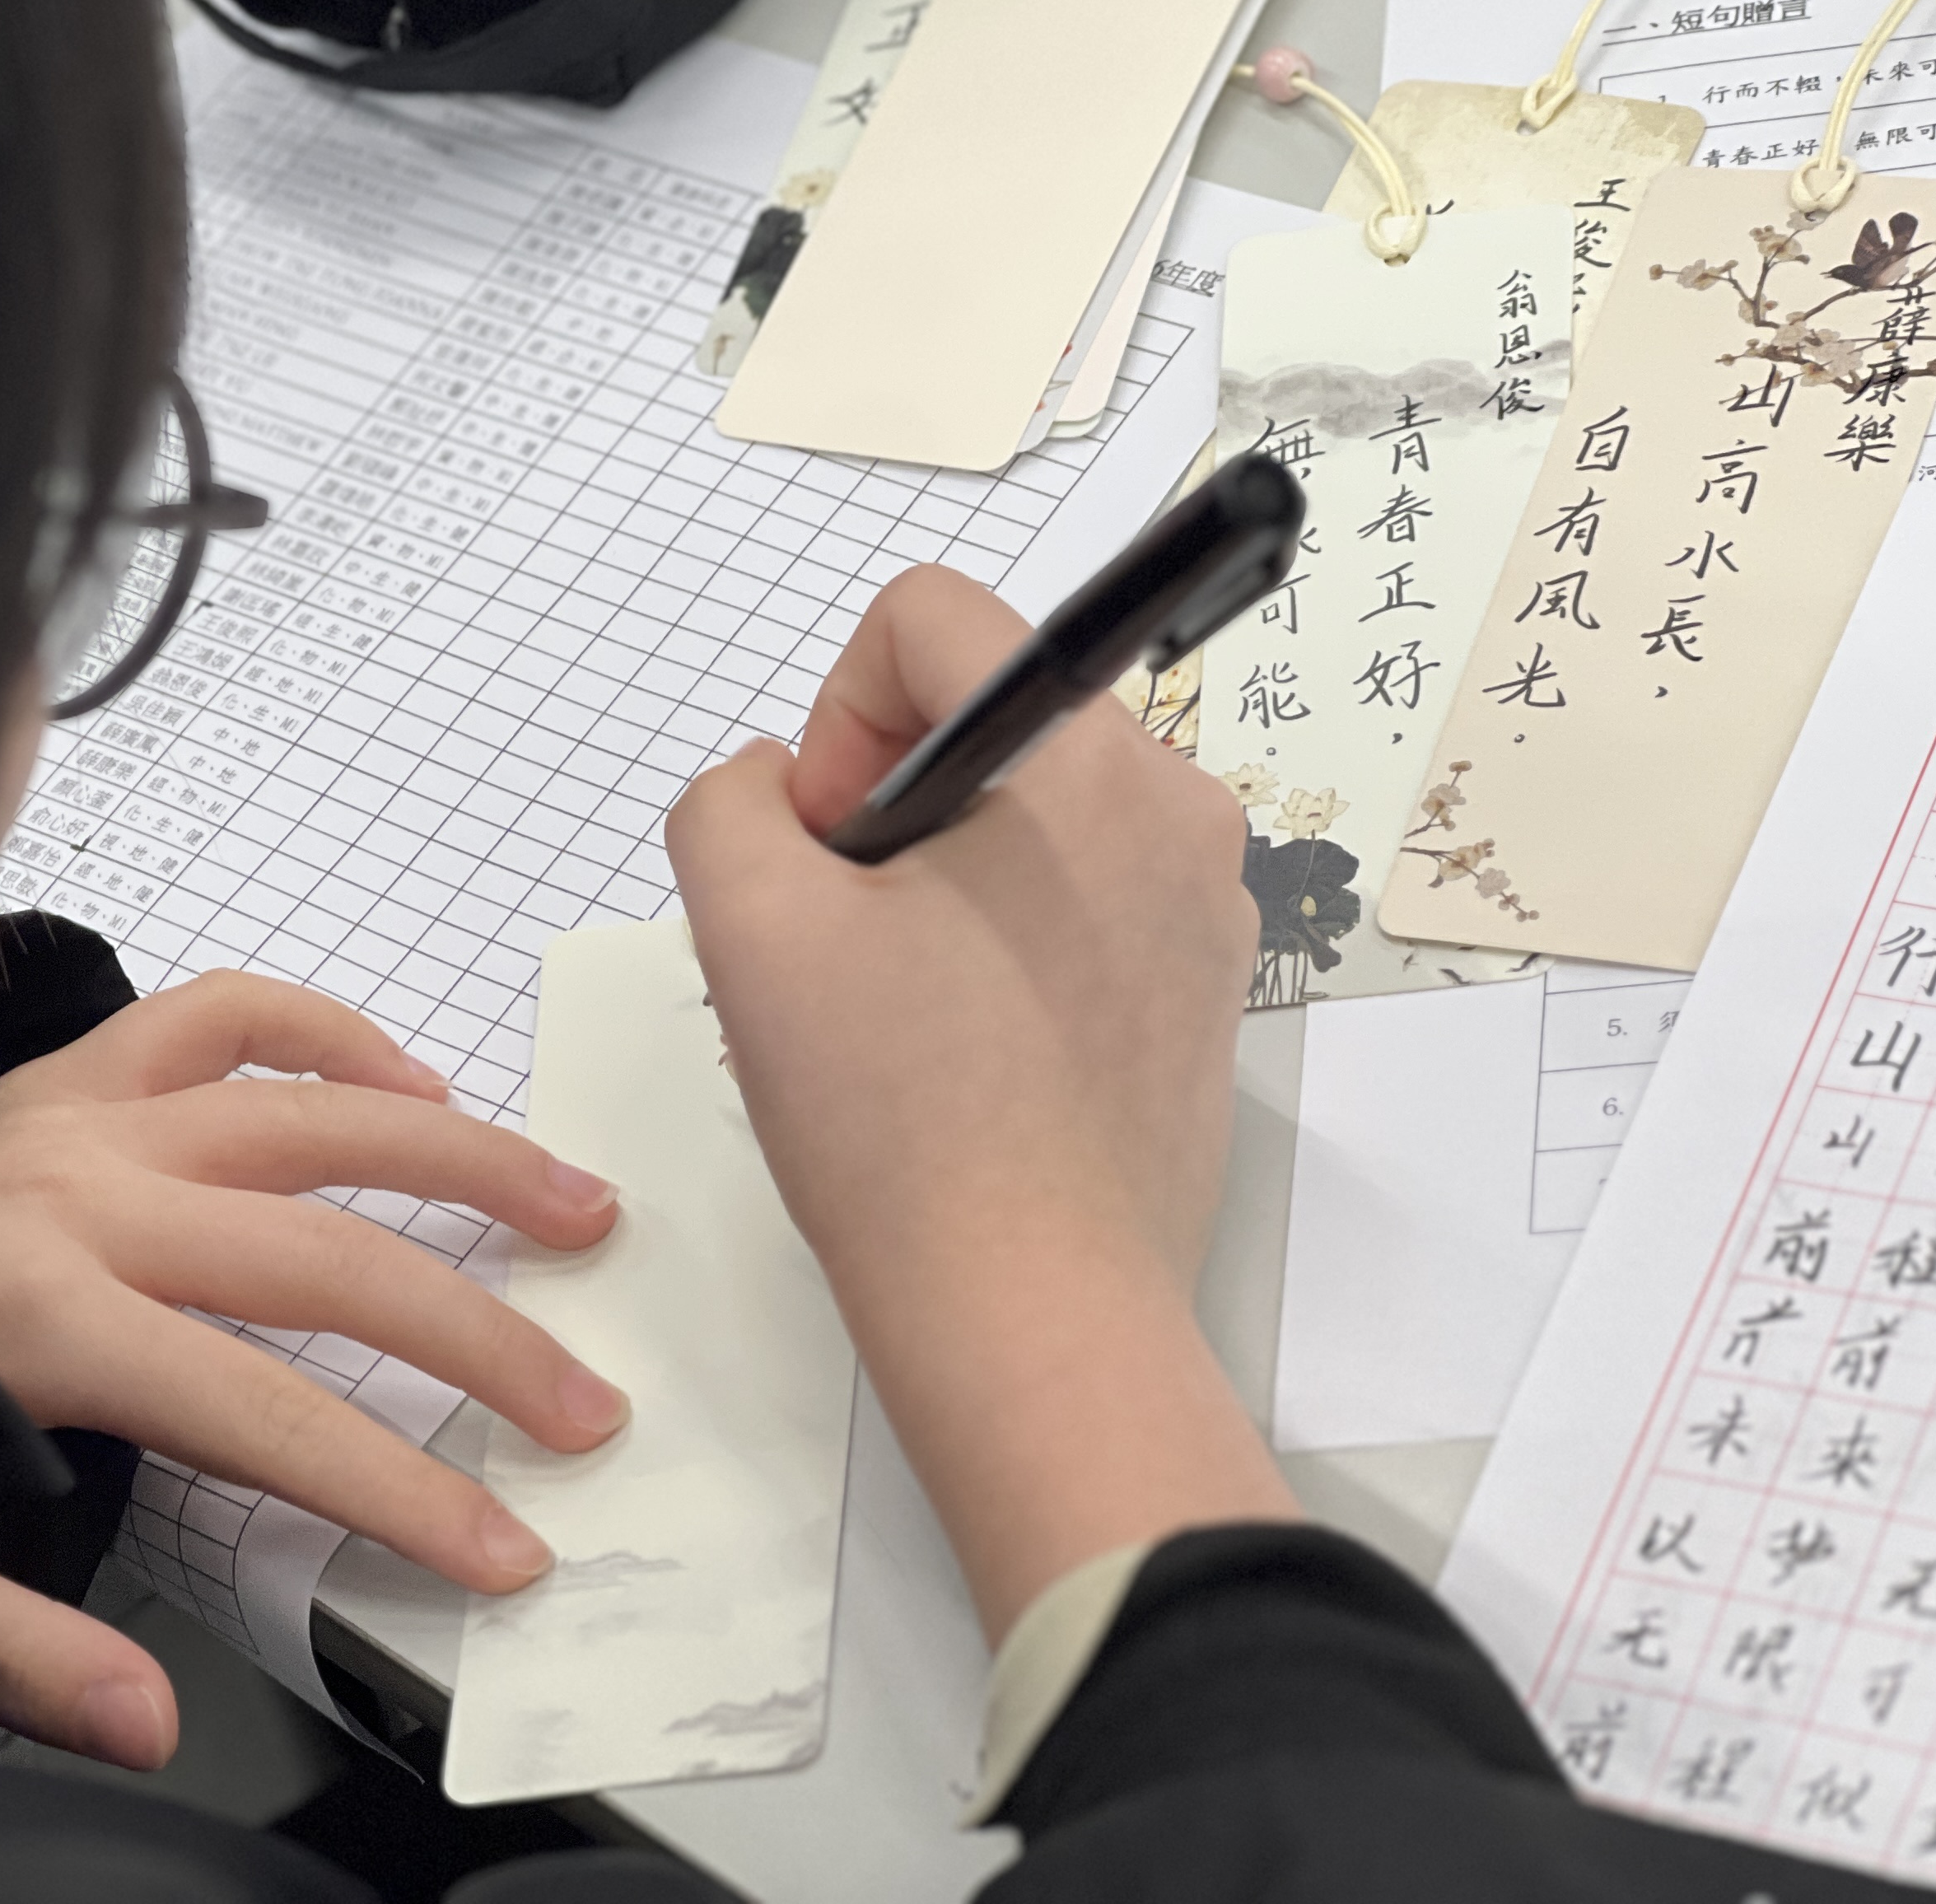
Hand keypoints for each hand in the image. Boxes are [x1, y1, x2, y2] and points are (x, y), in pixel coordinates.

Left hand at [0, 971, 626, 1763]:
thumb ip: (17, 1650)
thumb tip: (150, 1721)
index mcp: (38, 1318)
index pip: (266, 1413)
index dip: (398, 1485)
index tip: (503, 1539)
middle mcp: (78, 1195)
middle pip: (324, 1260)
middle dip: (476, 1339)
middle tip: (583, 1403)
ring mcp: (82, 1114)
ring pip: (309, 1117)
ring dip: (459, 1160)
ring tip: (573, 1203)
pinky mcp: (76, 1069)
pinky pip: (221, 1014)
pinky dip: (328, 1035)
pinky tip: (415, 1086)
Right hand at [666, 565, 1295, 1637]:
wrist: (1033, 1318)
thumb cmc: (898, 1120)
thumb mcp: (748, 922)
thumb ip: (731, 799)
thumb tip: (787, 791)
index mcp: (1083, 757)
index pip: (931, 617)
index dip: (839, 715)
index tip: (826, 849)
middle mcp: (1174, 807)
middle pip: (983, 722)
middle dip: (888, 810)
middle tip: (844, 948)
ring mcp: (1204, 906)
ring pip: (1027, 820)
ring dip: (940, 885)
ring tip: (897, 1015)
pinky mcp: (1202, 995)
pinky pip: (1080, 908)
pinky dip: (1002, 951)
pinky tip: (959, 1060)